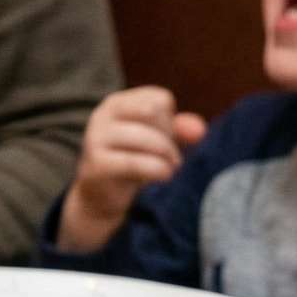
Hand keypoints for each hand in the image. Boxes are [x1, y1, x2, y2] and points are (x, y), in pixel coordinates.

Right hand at [56, 86, 206, 252]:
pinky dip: (158, 170)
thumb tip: (200, 131)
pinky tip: (162, 177)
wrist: (100, 196)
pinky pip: (138, 163)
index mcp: (116, 104)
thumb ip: (181, 129)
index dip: (170, 121)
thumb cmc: (131, 160)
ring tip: (169, 168)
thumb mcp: (158, 140)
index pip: (159, 100)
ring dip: (168, 156)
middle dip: (168, 136)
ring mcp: (96, 139)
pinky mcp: (97, 165)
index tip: (161, 139)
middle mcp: (102, 116)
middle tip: (168, 156)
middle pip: (153, 112)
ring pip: (148, 138)